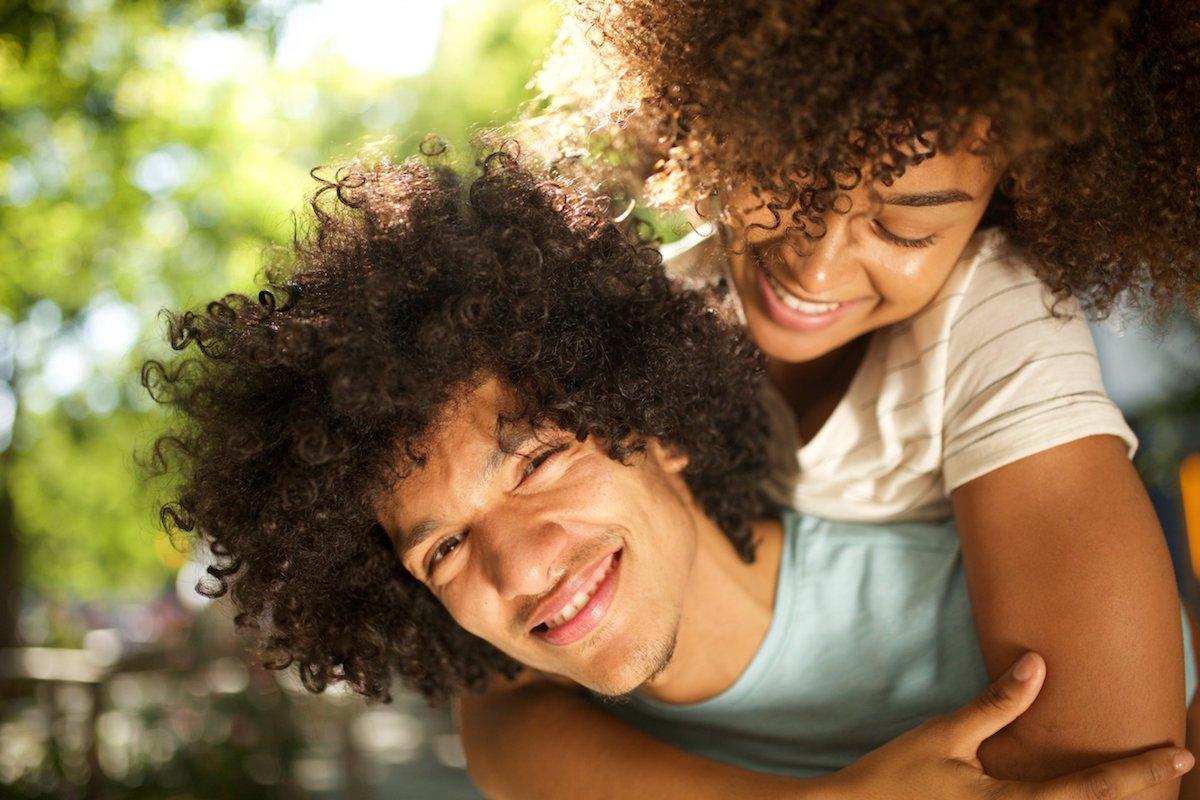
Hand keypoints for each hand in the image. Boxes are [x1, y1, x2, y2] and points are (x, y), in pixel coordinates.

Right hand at [825, 652, 1192, 799]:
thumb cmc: (896, 776)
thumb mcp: (945, 735)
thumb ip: (996, 705)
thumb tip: (1038, 665)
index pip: (1093, 790)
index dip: (1141, 772)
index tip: (1179, 754)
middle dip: (1138, 795)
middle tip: (1175, 770)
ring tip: (1141, 786)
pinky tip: (1082, 798)